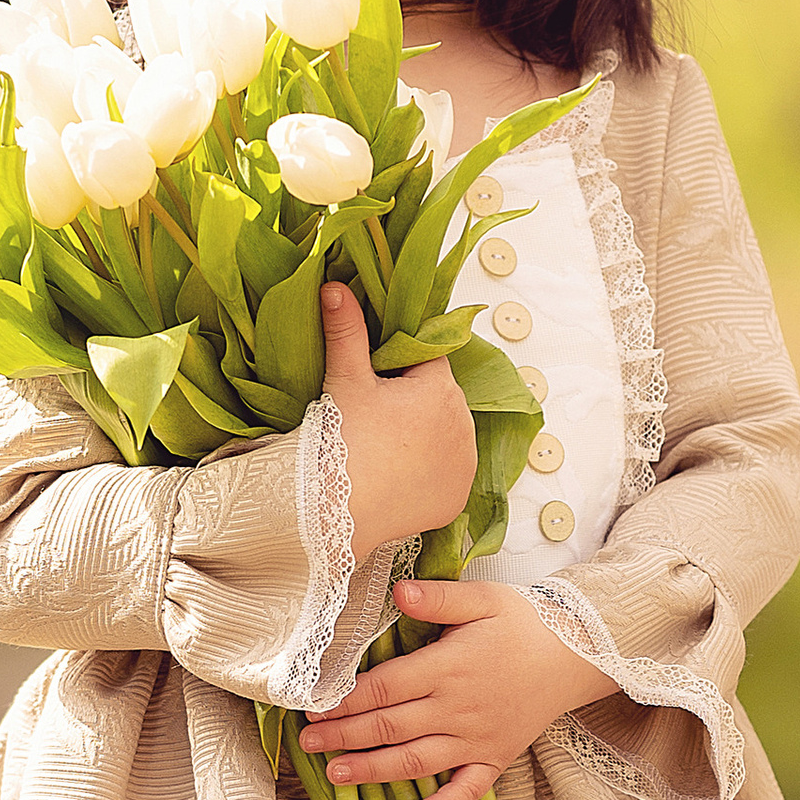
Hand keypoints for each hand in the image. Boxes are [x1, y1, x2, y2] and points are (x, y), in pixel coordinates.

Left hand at [299, 577, 617, 799]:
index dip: (344, 700)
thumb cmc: (526, 623)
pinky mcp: (495, 758)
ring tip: (337, 775)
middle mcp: (456, 710)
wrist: (577, 655)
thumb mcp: (483, 598)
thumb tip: (398, 592)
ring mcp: (475, 740)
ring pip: (415, 762)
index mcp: (448, 669)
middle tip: (307, 744)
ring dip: (372, 771)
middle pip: (389, 727)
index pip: (383, 689)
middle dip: (343, 737)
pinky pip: (468, 790)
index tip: (314, 706)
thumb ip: (438, 597)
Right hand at [323, 281, 476, 555]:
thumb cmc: (342, 441)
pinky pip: (446, 474)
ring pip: (445, 435)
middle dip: (413, 401)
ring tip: (385, 448)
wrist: (338, 512)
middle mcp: (465, 424)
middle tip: (374, 417)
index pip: (427, 359)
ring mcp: (465, 465)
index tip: (377, 380)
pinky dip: (429, 472)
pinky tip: (400, 475)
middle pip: (438, 398)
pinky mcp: (457, 498)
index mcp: (442, 388)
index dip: (399, 366)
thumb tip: (335, 287)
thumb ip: (346, 330)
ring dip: (425, 436)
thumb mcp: (344, 380)